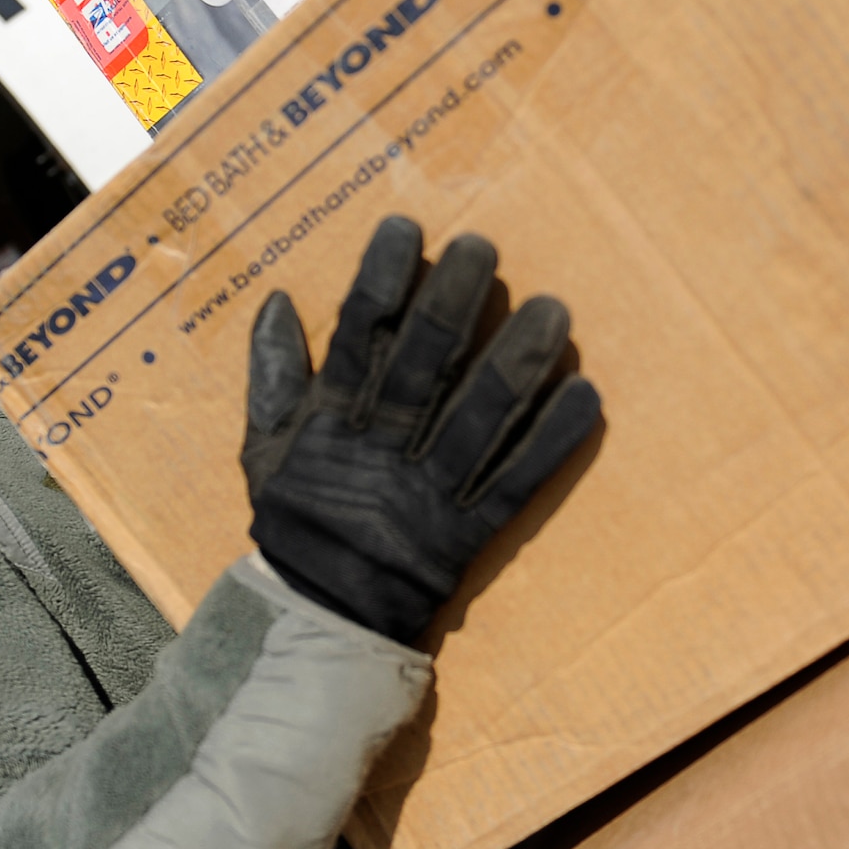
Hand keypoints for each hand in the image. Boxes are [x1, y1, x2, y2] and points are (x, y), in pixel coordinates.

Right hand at [240, 216, 600, 642]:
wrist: (321, 619)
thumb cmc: (298, 522)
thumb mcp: (262, 449)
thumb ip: (273, 377)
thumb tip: (276, 302)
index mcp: (333, 424)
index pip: (357, 340)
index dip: (381, 283)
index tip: (405, 229)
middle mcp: (385, 450)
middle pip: (425, 366)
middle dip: (454, 304)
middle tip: (484, 248)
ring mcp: (432, 491)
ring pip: (481, 417)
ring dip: (520, 362)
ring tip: (554, 309)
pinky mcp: (472, 531)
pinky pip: (517, 480)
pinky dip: (551, 441)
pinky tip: (586, 396)